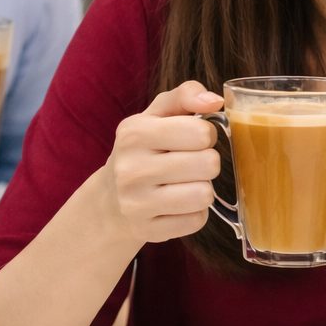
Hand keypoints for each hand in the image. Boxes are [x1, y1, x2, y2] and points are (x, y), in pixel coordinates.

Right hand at [100, 81, 223, 245]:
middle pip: (208, 164)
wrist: (110, 200)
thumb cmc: (143, 149)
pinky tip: (177, 205)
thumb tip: (215, 101)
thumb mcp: (156, 115)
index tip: (193, 140)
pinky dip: (194, 213)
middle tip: (191, 163)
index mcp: (134, 133)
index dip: (205, 135)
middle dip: (207, 162)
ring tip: (185, 184)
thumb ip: (185, 95)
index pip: (200, 132)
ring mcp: (136, 204)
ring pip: (204, 195)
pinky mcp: (147, 230)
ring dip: (203, 189)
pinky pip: (196, 221)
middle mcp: (130, 169)